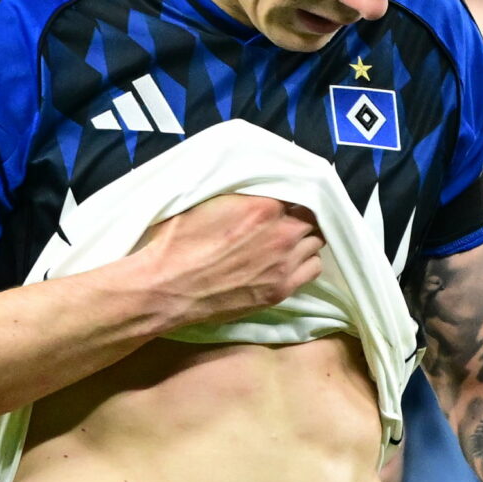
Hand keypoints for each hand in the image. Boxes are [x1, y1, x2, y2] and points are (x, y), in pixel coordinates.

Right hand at [125, 194, 324, 328]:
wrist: (166, 288)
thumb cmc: (176, 242)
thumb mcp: (204, 202)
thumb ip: (240, 196)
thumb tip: (255, 192)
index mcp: (262, 205)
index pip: (299, 192)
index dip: (290, 198)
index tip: (282, 202)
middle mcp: (282, 232)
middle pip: (311, 218)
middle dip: (299, 218)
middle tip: (283, 222)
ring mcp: (284, 263)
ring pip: (315, 243)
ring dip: (304, 240)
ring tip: (286, 243)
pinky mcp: (281, 289)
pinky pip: (313, 269)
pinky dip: (305, 262)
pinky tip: (289, 263)